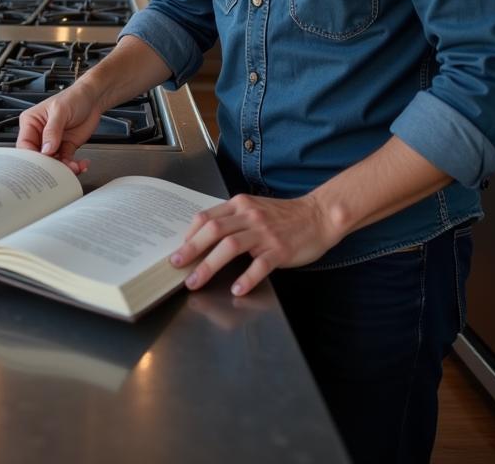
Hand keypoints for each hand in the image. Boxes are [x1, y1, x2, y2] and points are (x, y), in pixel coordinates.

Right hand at [16, 83, 102, 175]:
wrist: (93, 99)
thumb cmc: (73, 97)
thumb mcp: (60, 111)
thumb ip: (52, 130)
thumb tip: (46, 149)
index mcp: (31, 122)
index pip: (24, 145)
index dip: (31, 157)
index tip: (42, 164)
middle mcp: (40, 134)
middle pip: (38, 157)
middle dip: (49, 165)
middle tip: (59, 170)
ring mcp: (53, 143)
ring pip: (53, 162)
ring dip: (64, 168)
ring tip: (74, 167)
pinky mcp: (66, 147)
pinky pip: (66, 161)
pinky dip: (74, 166)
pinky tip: (80, 164)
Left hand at [170, 193, 340, 295]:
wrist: (318, 216)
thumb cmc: (283, 216)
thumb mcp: (254, 209)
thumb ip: (232, 219)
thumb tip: (204, 237)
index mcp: (240, 205)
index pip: (207, 217)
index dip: (190, 235)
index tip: (179, 250)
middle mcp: (249, 216)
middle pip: (213, 231)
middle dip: (191, 250)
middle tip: (176, 266)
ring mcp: (265, 233)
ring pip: (230, 246)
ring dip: (209, 265)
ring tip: (196, 281)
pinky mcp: (280, 249)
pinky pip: (260, 264)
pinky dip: (247, 278)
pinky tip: (237, 289)